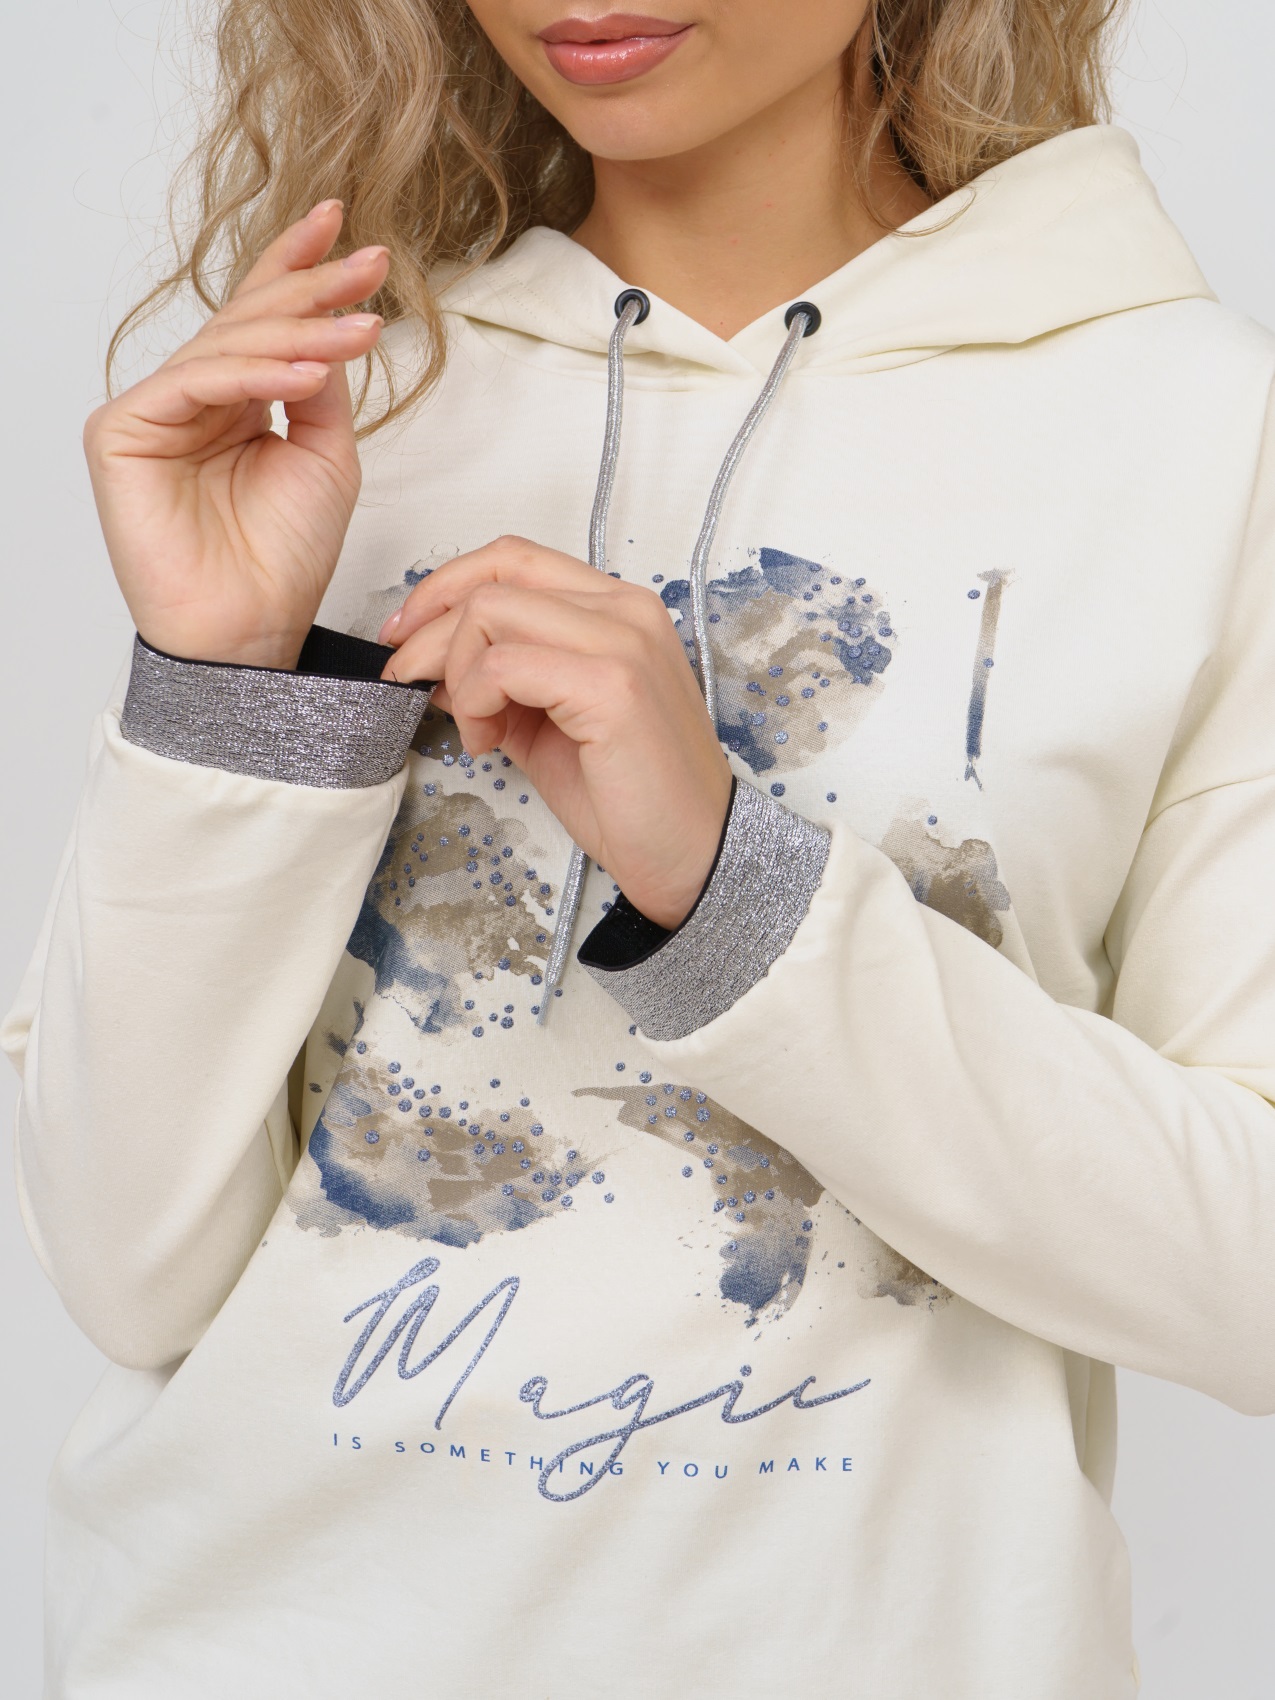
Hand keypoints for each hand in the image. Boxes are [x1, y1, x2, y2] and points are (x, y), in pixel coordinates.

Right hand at [83, 202, 389, 667]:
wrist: (251, 631)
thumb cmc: (285, 560)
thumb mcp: (326, 456)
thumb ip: (323, 385)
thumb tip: (332, 318)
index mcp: (235, 401)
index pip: (264, 320)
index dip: (302, 269)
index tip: (352, 231)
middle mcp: (192, 398)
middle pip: (249, 321)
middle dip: (314, 287)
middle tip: (370, 263)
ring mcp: (154, 412)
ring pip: (228, 346)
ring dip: (301, 330)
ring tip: (361, 325)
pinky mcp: (122, 432)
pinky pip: (195, 383)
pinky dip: (256, 375)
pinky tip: (310, 372)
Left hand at [380, 537, 732, 928]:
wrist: (692, 854)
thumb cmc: (632, 798)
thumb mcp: (546, 725)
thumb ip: (498, 684)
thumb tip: (429, 664)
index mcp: (618, 609)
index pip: (515, 558)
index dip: (445, 587)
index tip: (405, 632)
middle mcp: (626, 610)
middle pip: (494, 577)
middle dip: (429, 629)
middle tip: (405, 677)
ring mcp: (622, 642)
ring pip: (491, 612)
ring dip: (458, 673)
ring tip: (476, 729)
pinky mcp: (611, 685)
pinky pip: (502, 667)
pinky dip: (475, 703)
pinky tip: (491, 742)